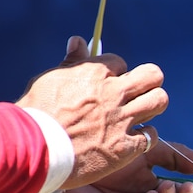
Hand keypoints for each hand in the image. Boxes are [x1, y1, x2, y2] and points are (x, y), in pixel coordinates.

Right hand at [16, 36, 167, 188]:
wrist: (33, 150)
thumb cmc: (36, 114)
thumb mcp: (50, 81)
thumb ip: (71, 63)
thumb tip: (79, 41)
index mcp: (94, 73)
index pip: (120, 62)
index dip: (115, 73)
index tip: (108, 84)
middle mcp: (114, 94)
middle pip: (153, 75)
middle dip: (149, 82)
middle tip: (139, 93)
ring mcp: (122, 120)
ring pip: (159, 101)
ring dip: (153, 105)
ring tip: (142, 113)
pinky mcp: (126, 146)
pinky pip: (151, 135)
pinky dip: (146, 137)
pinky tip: (135, 139)